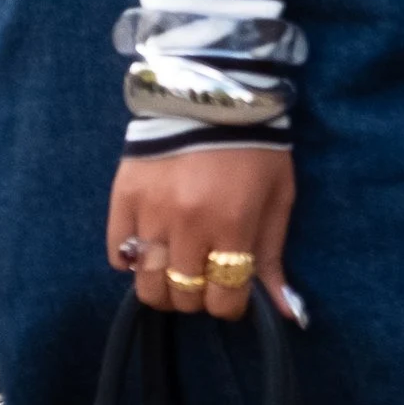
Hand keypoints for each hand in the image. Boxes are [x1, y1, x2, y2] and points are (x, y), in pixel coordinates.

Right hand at [107, 139, 295, 320]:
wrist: (212, 91)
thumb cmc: (255, 147)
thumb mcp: (278, 197)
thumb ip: (274, 257)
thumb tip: (285, 312)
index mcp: (232, 224)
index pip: (223, 299)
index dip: (230, 305)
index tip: (233, 293)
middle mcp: (188, 223)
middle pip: (184, 296)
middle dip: (198, 298)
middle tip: (205, 279)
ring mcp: (151, 211)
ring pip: (147, 284)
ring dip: (164, 288)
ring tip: (175, 272)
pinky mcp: (124, 196)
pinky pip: (118, 252)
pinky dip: (131, 262)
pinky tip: (148, 251)